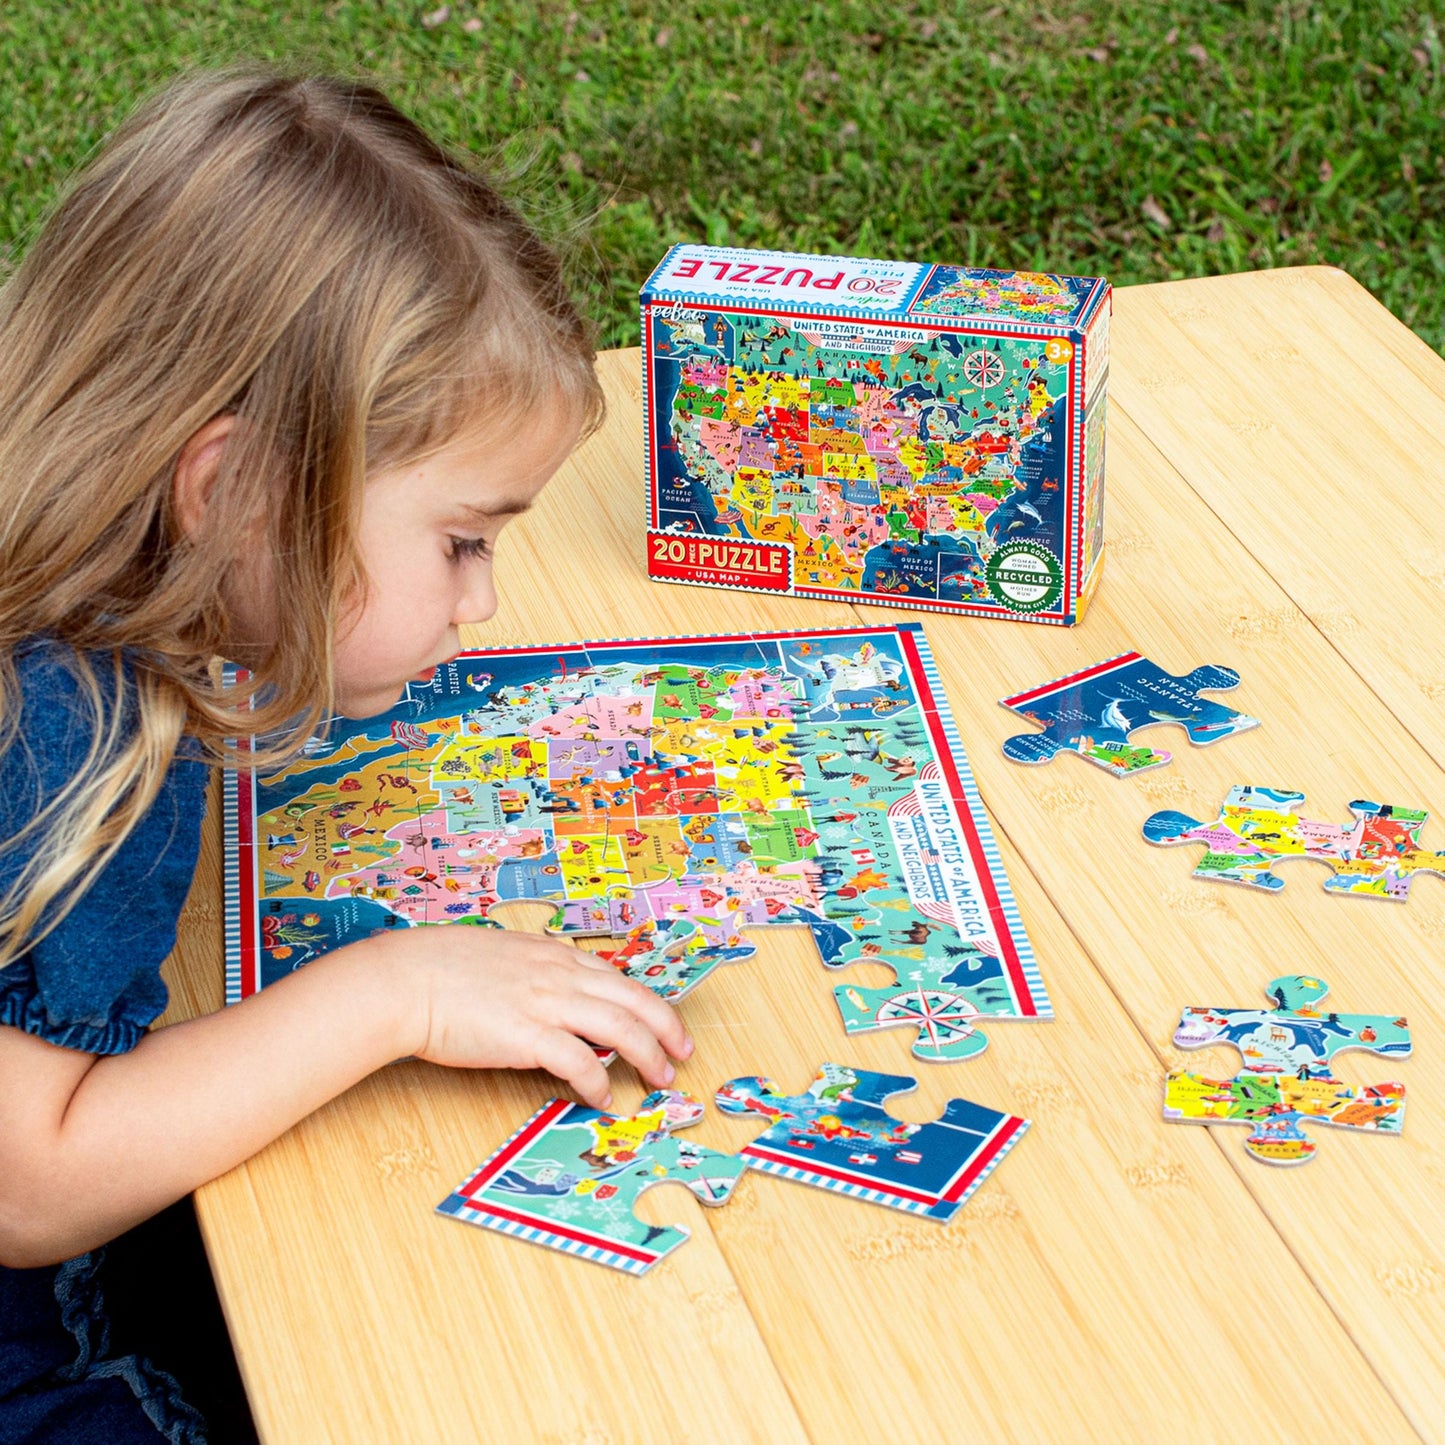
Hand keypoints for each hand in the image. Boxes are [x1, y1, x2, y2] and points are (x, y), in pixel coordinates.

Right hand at [363, 926, 692, 1107]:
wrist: (406, 980)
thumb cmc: (442, 969)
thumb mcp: (503, 956)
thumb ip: (535, 971)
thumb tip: (555, 993)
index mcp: (554, 956)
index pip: (619, 978)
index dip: (650, 1004)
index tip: (666, 1024)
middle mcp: (559, 975)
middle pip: (633, 1000)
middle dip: (666, 1030)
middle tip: (682, 1055)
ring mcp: (546, 1003)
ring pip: (620, 1028)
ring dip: (647, 1056)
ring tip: (659, 1080)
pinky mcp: (527, 1035)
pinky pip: (579, 1061)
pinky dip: (599, 1082)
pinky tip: (604, 1099)